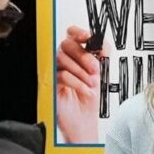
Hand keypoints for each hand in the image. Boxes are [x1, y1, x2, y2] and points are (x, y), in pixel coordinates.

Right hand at [56, 26, 103, 142]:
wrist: (83, 121)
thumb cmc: (88, 99)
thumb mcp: (100, 74)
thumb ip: (101, 56)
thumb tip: (102, 42)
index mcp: (75, 56)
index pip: (72, 35)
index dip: (78, 32)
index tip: (87, 37)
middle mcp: (64, 62)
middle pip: (66, 44)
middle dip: (83, 56)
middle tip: (94, 69)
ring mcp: (56, 71)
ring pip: (62, 58)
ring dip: (81, 71)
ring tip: (90, 83)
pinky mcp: (51, 83)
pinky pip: (62, 75)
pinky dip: (77, 83)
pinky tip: (84, 90)